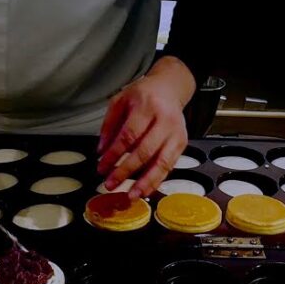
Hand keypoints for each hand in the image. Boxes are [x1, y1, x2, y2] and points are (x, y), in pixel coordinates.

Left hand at [97, 57, 194, 198]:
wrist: (170, 88)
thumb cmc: (144, 95)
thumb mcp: (120, 100)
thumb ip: (109, 124)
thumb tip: (101, 151)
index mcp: (147, 106)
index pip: (129, 135)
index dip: (114, 154)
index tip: (102, 167)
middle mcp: (165, 121)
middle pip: (145, 151)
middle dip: (126, 171)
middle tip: (110, 184)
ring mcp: (176, 134)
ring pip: (162, 163)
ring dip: (146, 182)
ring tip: (131, 195)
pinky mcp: (182, 143)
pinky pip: (170, 166)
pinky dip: (157, 180)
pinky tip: (146, 190)